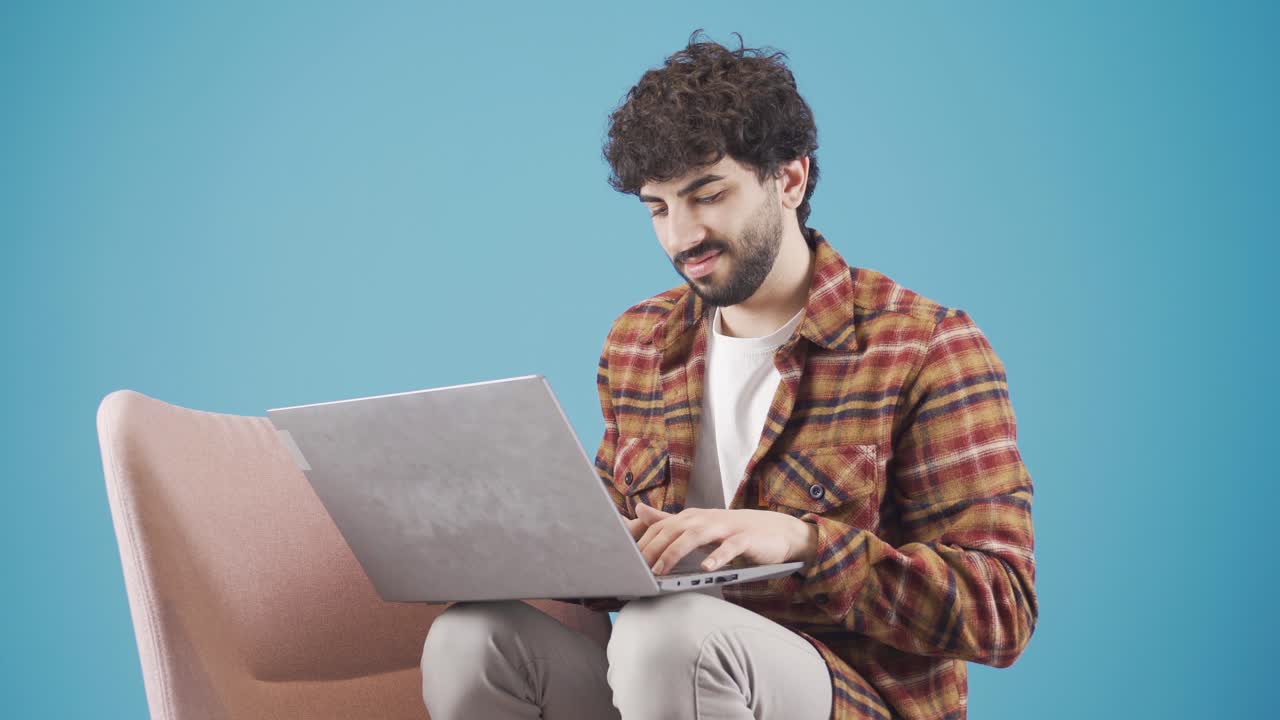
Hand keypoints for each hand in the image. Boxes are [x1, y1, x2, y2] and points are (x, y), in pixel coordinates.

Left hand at [633, 502, 817, 574]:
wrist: (776, 531)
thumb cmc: (732, 531)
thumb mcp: (697, 526)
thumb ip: (667, 520)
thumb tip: (637, 510)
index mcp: (691, 517)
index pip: (660, 527)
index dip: (641, 543)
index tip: (625, 561)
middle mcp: (704, 518)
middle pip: (672, 530)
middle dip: (651, 549)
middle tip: (636, 569)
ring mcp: (725, 527)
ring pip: (695, 536)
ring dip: (675, 553)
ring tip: (661, 570)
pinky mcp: (745, 538)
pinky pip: (729, 548)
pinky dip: (717, 557)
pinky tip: (706, 568)